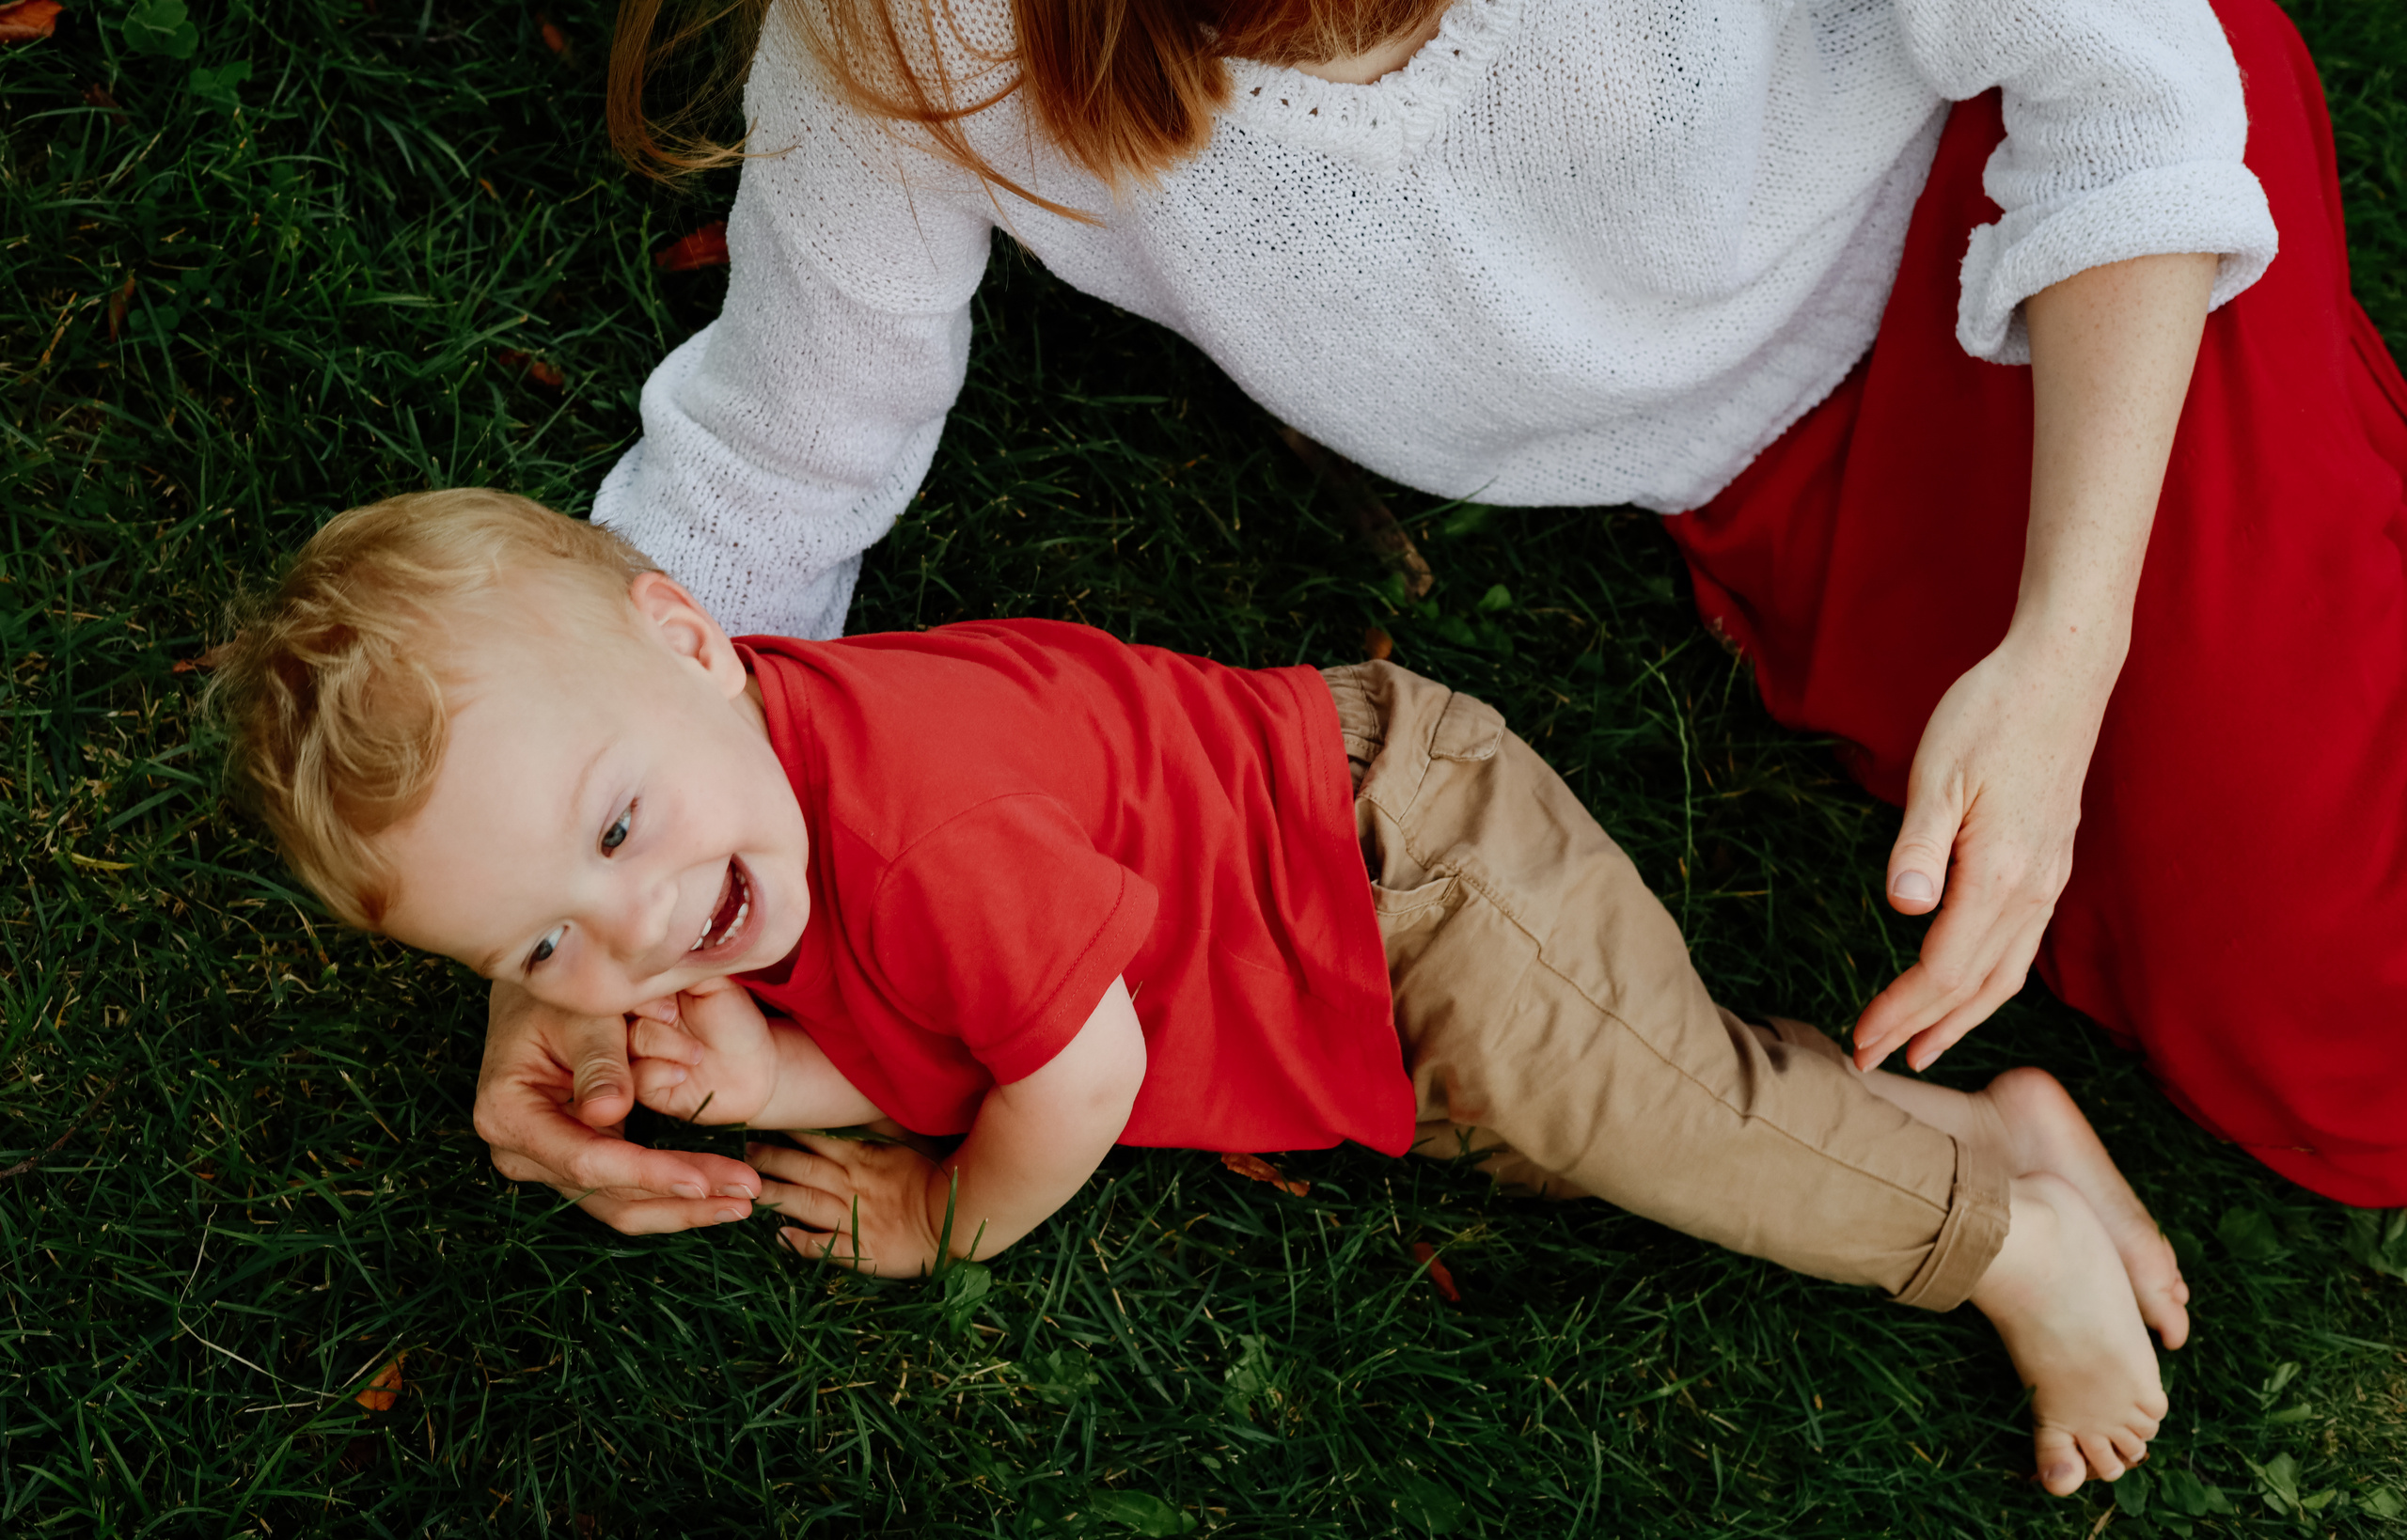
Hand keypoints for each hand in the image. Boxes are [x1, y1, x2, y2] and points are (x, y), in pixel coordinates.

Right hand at [474, 979, 760, 1233]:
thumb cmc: (559, 996)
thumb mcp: (579, 1015)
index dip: (647, 1174)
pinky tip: (720, 1197)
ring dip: (684, 1208)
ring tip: (744, 1203)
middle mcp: (519, 1151)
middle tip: (746, 1196)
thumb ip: (599, 1060)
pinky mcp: (574, 1163)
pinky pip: (624, 1194)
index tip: (702, 1183)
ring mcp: (546, 1162)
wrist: (538, 997)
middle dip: (681, 1197)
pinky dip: (671, 1197)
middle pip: (608, 1192)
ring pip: (619, 1206)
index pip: (586, 1160)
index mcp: (508, 1114)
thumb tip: (610, 1113)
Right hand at [629, 976, 778, 1124]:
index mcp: (653, 992)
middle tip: (675, 1019)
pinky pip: (635, 1078)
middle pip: (617, 1016)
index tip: (670, 1005)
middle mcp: (640, 1020)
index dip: (641, 994)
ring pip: (628, 1045)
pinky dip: (660, 1073)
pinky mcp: (644, 1084)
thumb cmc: (736, 1022)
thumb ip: (687, 966)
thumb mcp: (716, 985)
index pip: (627, 986)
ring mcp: (639, 1053)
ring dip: (667, 1046)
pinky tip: (684, 1073)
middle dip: (650, 1020)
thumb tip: (665, 947)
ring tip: (697, 1053)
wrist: (757, 1069)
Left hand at [750, 1133, 948, 1277]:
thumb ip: (883, 1125)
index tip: (763, 1126)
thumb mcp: (912, 1141)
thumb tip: (863, 1103)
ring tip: (751, 1190)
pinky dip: (798, 1241)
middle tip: (745, 1154)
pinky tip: (778, 1237)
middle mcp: (850, 1186)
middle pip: (802, 1169)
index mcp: (863, 1158)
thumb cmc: (938, 1176)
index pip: (816, 1141)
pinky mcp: (859, 1251)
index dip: (788, 1134)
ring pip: (804, 1204)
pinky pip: (822, 1246)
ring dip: (775, 1196)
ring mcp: (852, 1219)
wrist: (957, 1219)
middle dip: (770, 1160)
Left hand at [1851, 630, 2115, 1072]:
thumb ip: (1921, 848)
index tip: (1860, 1042)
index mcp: (2001, 874)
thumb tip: (1905, 910)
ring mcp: (2050, 879)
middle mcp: (2034, 889)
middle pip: (1974, 985)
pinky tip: (1970, 987)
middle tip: (1874, 1064)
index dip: (1900, 1011)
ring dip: (1962, 1017)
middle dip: (1923, 1030)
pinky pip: (2021, 945)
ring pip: (2006, 973)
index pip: (1942, 969)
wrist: (2060, 673)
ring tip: (1925, 1048)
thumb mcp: (1937, 775)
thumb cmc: (1989, 715)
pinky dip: (1991, 981)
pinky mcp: (2052, 863)